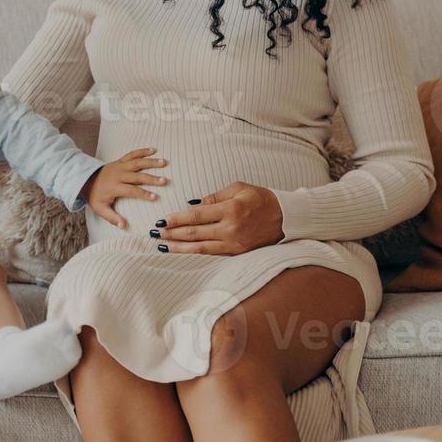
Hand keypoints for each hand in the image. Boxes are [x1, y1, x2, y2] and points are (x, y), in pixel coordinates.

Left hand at [82, 147, 169, 229]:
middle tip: (165, 180)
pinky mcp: (120, 161)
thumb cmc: (96, 196)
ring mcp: (120, 166)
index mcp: (114, 187)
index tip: (155, 197)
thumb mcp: (100, 209)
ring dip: (151, 162)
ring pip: (137, 162)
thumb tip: (123, 226)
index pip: (131, 190)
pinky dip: (143, 151)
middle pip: (137, 176)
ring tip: (164, 163)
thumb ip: (112, 218)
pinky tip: (153, 150)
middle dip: (152, 178)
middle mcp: (118, 175)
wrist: (86, 179)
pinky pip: (132, 154)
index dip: (143, 194)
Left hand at [153, 182, 282, 255]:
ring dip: (179, 247)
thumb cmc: (261, 199)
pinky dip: (194, 252)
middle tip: (155, 234)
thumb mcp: (239, 188)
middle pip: (194, 233)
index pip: (196, 216)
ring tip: (162, 246)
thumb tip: (193, 206)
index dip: (176, 219)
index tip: (162, 220)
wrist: (286, 218)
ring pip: (200, 248)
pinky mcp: (237, 252)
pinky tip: (182, 251)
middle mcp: (231, 229)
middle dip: (172, 233)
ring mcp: (234, 243)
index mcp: (231, 210)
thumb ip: (215, 196)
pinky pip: (211, 254)